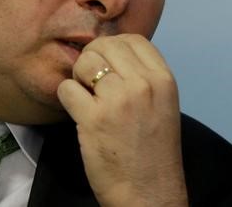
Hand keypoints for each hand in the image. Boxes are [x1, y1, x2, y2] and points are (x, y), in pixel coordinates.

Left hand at [57, 34, 187, 206]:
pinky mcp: (93, 120)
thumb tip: (113, 53)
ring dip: (78, 77)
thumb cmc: (155, 151)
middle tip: (91, 80)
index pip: (133, 40)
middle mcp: (143, 85)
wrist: (150, 192)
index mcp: (164, 79)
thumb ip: (145, 77)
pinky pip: (67, 89)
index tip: (107, 61)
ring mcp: (118, 101)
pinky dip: (66, 98)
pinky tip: (78, 112)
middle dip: (92, 58)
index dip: (114, 46)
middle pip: (106, 46)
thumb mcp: (164, 103)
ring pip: (84, 63)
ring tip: (86, 96)